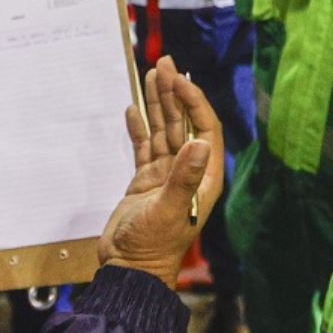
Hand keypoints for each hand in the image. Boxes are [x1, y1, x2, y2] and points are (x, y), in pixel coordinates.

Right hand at [100, 56, 225, 286]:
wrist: (129, 269)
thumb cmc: (152, 247)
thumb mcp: (169, 210)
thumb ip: (183, 177)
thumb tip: (200, 143)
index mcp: (203, 178)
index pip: (204, 129)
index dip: (193, 102)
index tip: (178, 80)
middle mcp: (187, 172)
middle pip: (183, 123)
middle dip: (174, 92)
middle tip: (164, 63)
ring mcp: (165, 175)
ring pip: (163, 130)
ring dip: (157, 103)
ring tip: (151, 73)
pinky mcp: (144, 180)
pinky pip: (143, 146)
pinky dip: (138, 127)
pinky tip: (132, 108)